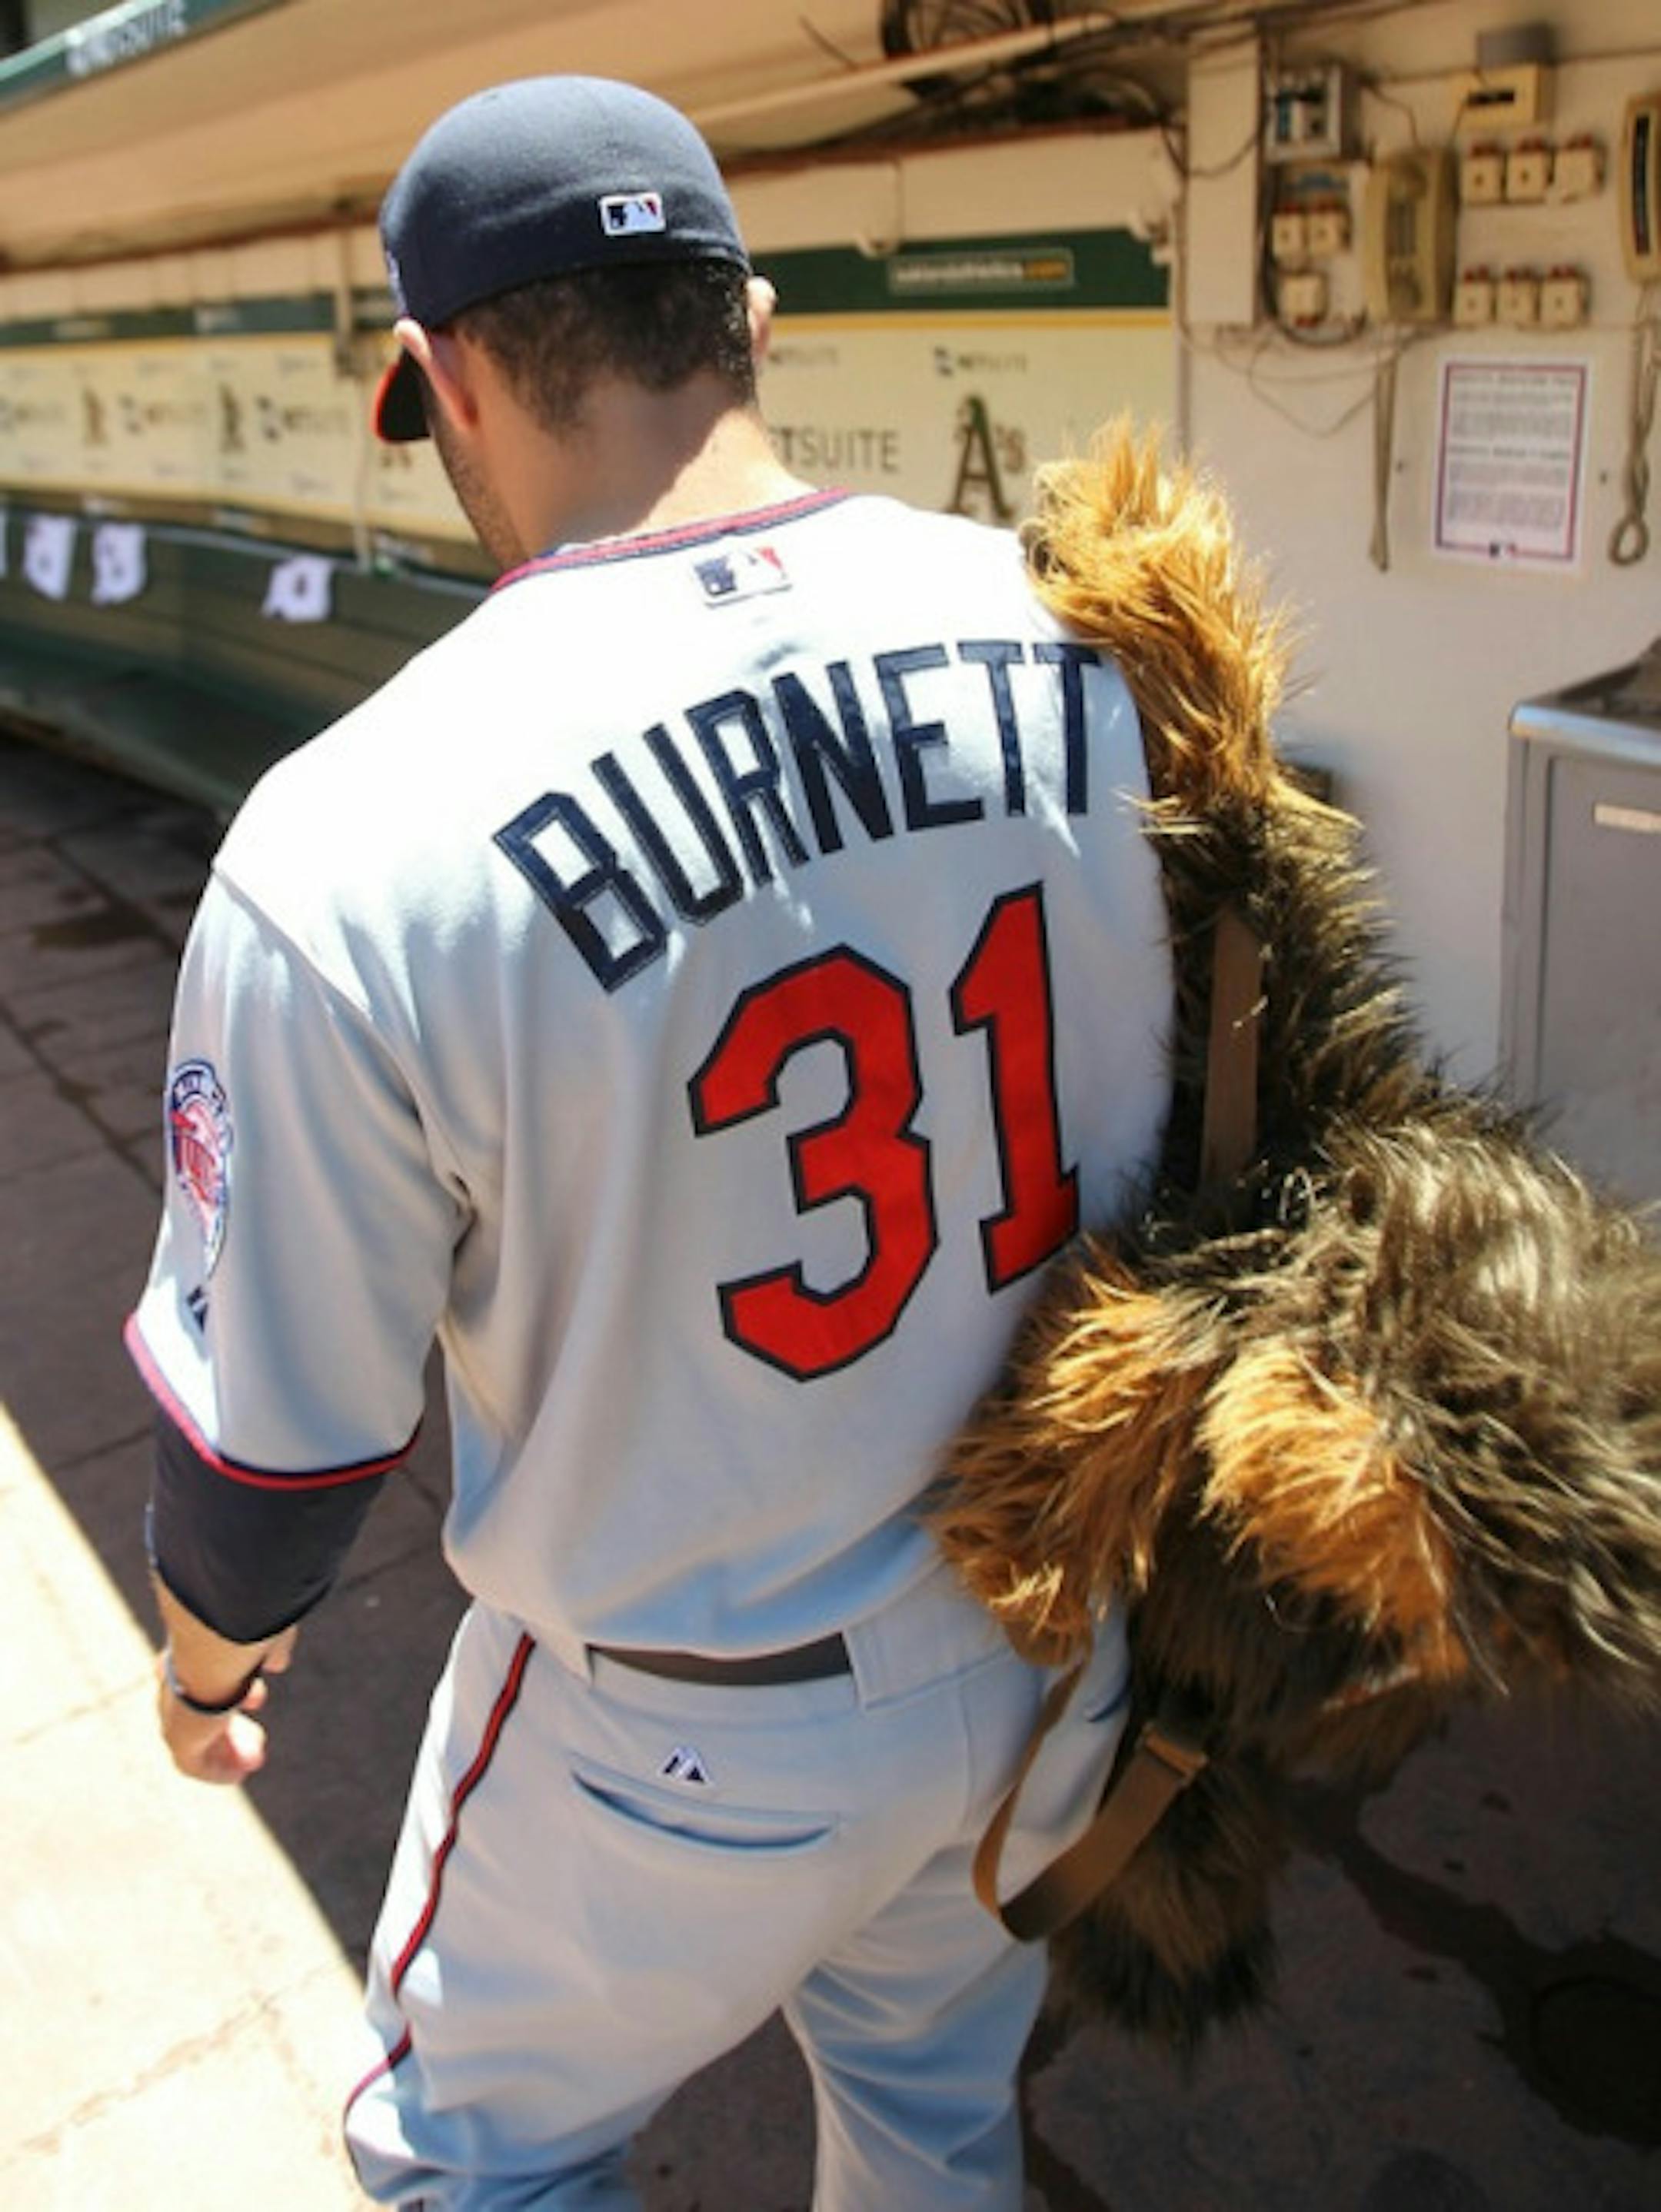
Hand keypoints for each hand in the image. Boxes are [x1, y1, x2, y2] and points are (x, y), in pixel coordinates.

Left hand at [152, 1573, 298, 1784]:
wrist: (213, 1647)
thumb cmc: (242, 1631)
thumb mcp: (264, 1634)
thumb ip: (270, 1648)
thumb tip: (278, 1661)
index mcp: (189, 1657)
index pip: (204, 1680)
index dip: (235, 1692)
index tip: (257, 1697)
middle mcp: (176, 1687)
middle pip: (201, 1715)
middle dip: (229, 1727)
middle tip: (257, 1737)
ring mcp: (174, 1714)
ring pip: (199, 1740)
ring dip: (227, 1750)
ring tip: (254, 1760)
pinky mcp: (178, 1739)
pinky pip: (194, 1765)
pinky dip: (216, 1770)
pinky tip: (238, 1775)